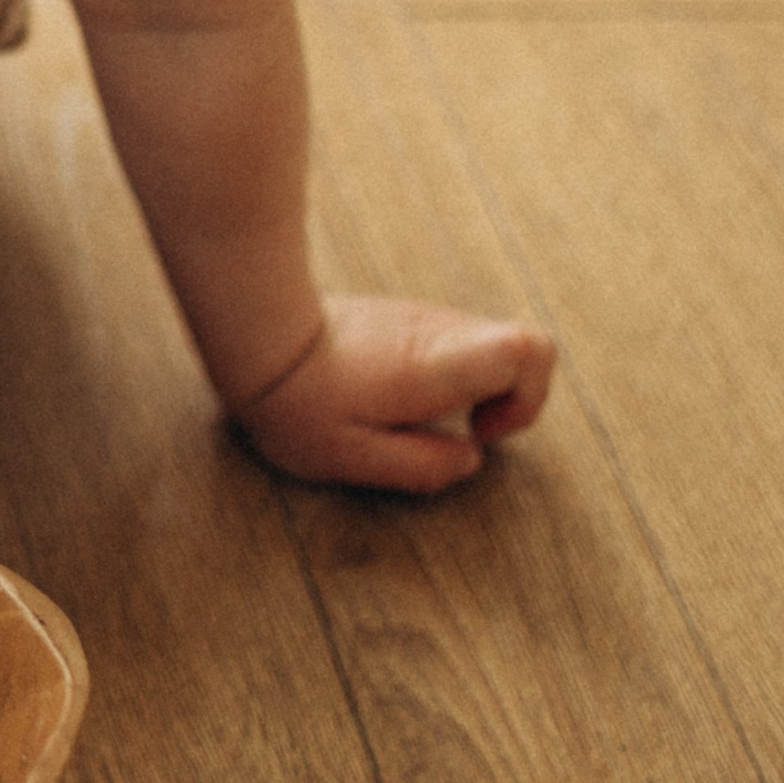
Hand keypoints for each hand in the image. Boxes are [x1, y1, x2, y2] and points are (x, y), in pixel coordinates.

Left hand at [232, 293, 555, 491]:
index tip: (482, 432)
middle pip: (519, 347)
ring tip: (411, 415)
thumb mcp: (353, 458)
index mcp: (435, 364)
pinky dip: (443, 375)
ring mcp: (420, 316)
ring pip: (483, 346)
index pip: (530, 348)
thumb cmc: (297, 403)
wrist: (252, 337)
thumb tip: (470, 459)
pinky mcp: (402, 316)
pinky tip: (391, 395)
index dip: (530, 399)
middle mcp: (437, 330)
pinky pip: (449, 344)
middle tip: (454, 429)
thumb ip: (422, 467)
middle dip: (506, 399)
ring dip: (471, 387)